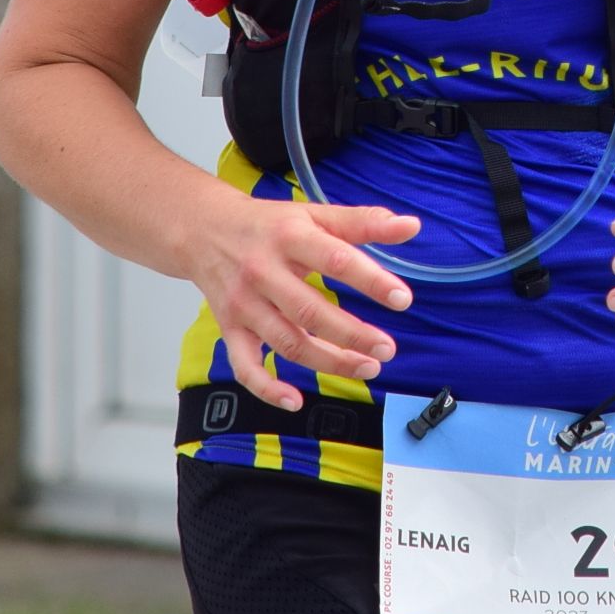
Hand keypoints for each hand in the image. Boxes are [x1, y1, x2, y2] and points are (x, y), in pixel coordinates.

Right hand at [187, 191, 420, 408]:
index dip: (371, 281)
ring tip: (368, 367)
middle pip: (310, 310)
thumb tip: (411, 226)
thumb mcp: (315, 213)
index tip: (402, 299)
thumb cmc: (269, 225)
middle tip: (387, 348)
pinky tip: (295, 400)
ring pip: (288, 342)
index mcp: (290, 237)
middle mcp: (264, 271)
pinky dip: (267, 388)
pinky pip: (245, 365)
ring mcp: (244, 304)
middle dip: (353, 334)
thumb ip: (364, 222)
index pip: (336, 259)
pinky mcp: (229, 328)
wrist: (204, 229)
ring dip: (329, 361)